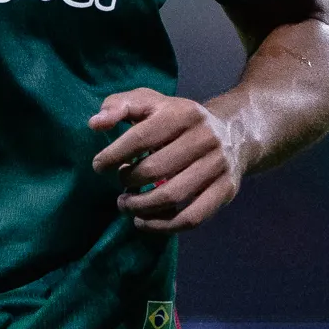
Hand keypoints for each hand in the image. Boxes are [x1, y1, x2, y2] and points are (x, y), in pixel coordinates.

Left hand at [90, 88, 246, 230]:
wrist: (233, 133)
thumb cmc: (178, 120)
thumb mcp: (151, 102)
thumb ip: (119, 106)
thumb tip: (95, 124)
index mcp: (182, 114)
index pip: (141, 137)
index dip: (114, 155)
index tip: (99, 166)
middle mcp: (204, 138)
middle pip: (155, 169)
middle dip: (127, 182)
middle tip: (119, 186)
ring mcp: (218, 165)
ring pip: (172, 196)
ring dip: (140, 206)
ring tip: (126, 204)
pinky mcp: (225, 190)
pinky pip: (192, 218)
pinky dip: (163, 226)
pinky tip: (143, 221)